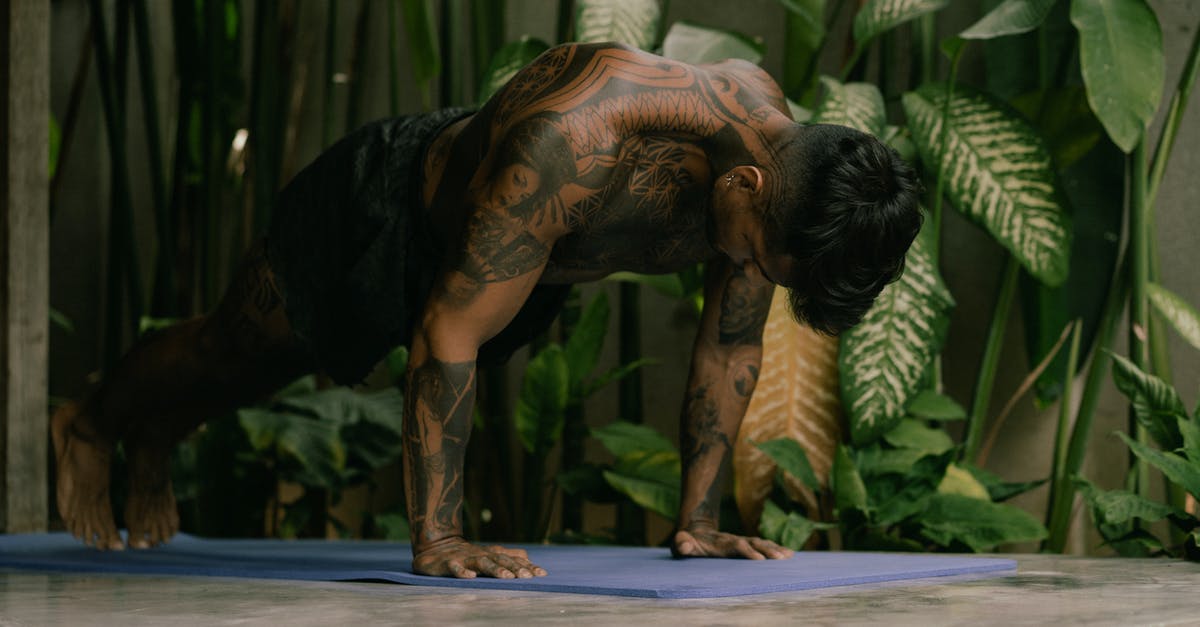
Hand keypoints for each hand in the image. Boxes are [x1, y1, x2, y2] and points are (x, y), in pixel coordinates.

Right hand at [412, 536, 548, 578]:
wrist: (437, 546)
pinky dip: (462, 572)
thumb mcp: (489, 553)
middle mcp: (481, 554)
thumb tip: (528, 557)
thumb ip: (507, 555)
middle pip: (501, 560)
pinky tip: (470, 577)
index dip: (527, 566)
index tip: (542, 574)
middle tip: (528, 577)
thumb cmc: (467, 553)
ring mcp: (465, 558)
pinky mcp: (448, 563)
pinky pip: (455, 568)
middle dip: (515, 568)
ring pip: (482, 563)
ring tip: (506, 577)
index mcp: (492, 553)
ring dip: (495, 569)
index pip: (513, 559)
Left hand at [672, 525, 793, 559]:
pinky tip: (789, 554)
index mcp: (720, 542)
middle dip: (767, 550)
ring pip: (761, 543)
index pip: (735, 546)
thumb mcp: (680, 542)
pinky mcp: (747, 545)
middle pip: (753, 543)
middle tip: (781, 559)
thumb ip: (681, 544)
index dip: (746, 551)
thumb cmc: (688, 542)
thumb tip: (684, 546)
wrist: (696, 529)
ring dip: (774, 549)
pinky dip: (776, 549)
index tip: (759, 559)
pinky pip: (764, 546)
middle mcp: (734, 540)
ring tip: (788, 556)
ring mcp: (742, 542)